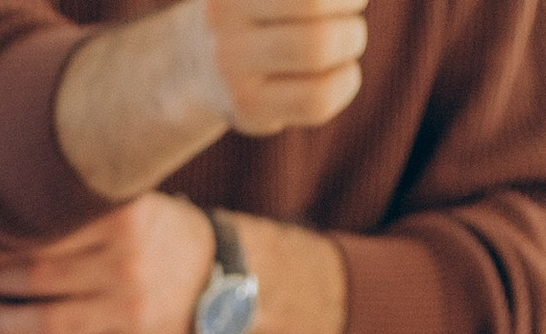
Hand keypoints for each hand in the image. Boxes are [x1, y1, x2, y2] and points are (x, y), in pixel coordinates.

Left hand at [0, 197, 213, 333]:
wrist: (217, 277)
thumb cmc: (156, 232)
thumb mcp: (133, 199)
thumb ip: (82, 202)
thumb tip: (3, 205)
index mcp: (125, 218)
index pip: (46, 232)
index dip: (2, 243)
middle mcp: (128, 265)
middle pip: (40, 279)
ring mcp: (130, 313)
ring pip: (47, 325)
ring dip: (2, 324)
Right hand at [52, 2, 362, 199]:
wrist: (193, 66)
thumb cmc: (249, 12)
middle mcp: (225, 19)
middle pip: (313, 4)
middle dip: (350, 5)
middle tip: (351, 14)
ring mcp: (232, 70)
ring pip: (317, 50)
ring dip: (352, 42)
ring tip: (348, 42)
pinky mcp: (249, 111)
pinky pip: (317, 100)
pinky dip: (346, 83)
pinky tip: (343, 75)